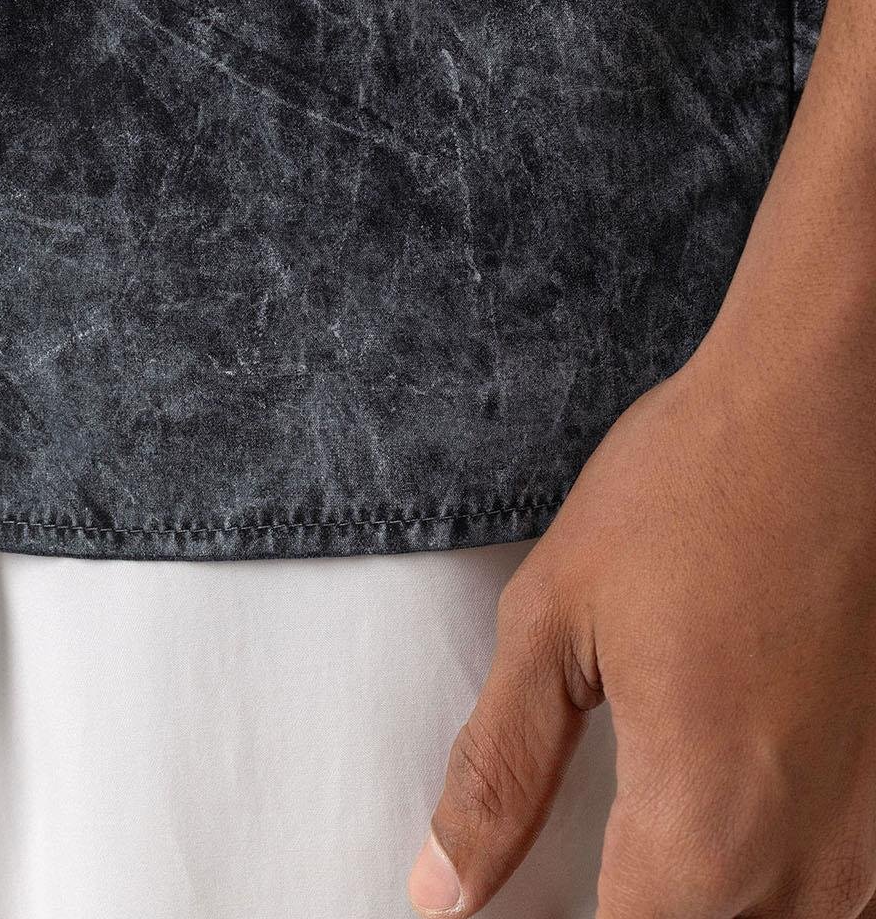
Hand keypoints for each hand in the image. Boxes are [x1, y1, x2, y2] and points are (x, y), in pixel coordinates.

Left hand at [406, 132, 875, 918]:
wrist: (831, 403)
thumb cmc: (692, 489)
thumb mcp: (556, 619)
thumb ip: (499, 772)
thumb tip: (439, 889)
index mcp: (704, 829)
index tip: (528, 890)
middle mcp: (809, 863)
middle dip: (637, 903)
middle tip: (596, 819)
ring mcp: (874, 834)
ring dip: (706, 888)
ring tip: (660, 796)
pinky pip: (830, 884)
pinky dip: (768, 866)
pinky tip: (727, 792)